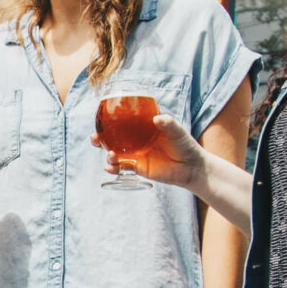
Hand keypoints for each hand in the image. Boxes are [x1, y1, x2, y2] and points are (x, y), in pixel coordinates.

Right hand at [90, 115, 204, 188]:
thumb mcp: (177, 131)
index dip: (110, 121)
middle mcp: (136, 141)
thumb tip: (156, 118)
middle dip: (100, 138)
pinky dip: (114, 168)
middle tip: (94, 137)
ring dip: (107, 154)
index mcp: (143, 128)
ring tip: (110, 154)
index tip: (100, 118)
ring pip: (115, 153)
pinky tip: (110, 168)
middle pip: (113, 138)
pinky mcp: (138, 168)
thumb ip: (168, 123)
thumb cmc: (186, 145)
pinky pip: (122, 168)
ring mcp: (136, 155)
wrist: (192, 167)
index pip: (123, 122)